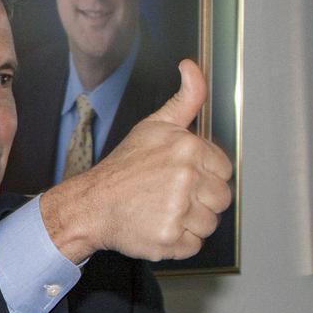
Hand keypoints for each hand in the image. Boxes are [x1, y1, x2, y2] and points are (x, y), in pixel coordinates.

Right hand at [39, 58, 233, 264]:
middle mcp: (185, 177)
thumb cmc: (122, 168)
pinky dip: (177, 243)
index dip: (203, 177)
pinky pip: (192, 245)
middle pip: (220, 199)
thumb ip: (185, 98)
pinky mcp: (168, 238)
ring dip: (188, 223)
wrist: (89, 205)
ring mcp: (177, 209)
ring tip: (160, 212)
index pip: (223, 170)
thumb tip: (190, 66)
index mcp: (188, 148)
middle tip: (167, 197)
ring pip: (208, 224)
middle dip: (198, 201)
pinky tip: (156, 227)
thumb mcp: (153, 126)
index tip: (178, 178)